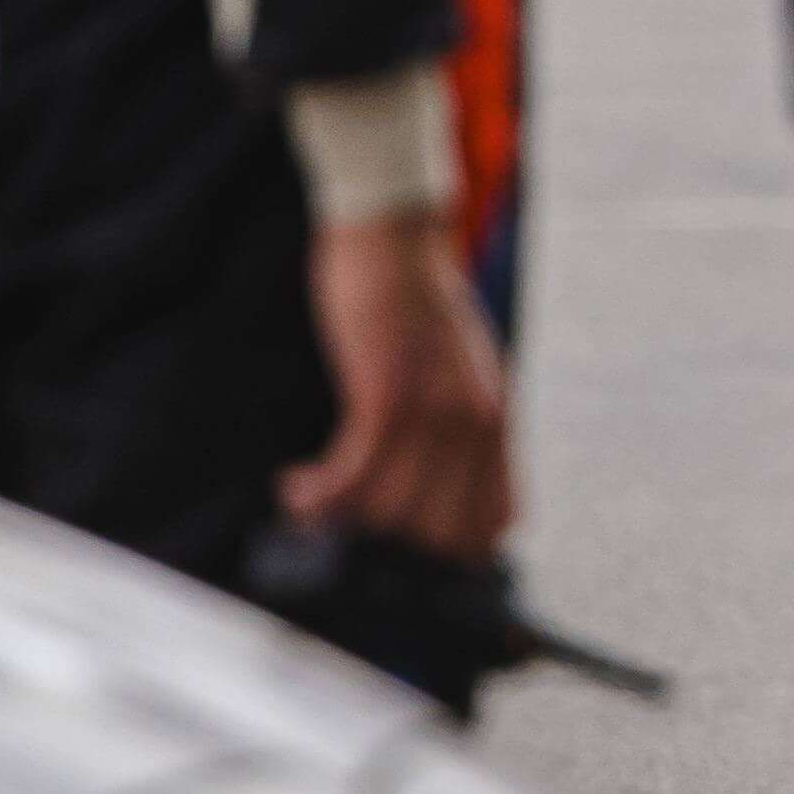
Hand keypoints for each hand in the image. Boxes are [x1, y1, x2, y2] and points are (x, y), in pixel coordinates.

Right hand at [283, 210, 516, 558]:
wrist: (395, 237)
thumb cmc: (417, 308)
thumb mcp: (461, 374)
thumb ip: (463, 433)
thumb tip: (452, 499)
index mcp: (498, 421)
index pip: (495, 522)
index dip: (446, 554)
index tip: (398, 555)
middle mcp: (477, 423)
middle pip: (437, 533)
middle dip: (382, 545)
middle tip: (341, 530)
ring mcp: (435, 410)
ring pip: (387, 511)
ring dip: (336, 519)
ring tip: (307, 503)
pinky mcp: (386, 395)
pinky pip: (352, 475)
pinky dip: (317, 493)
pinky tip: (296, 483)